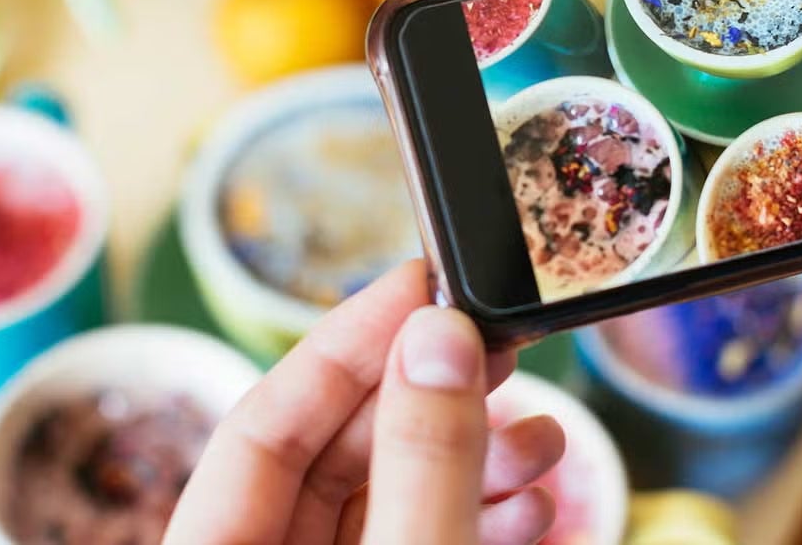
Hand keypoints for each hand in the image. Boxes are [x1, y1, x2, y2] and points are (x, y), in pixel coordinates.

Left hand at [164, 260, 564, 544]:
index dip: (344, 345)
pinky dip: (475, 519)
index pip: (260, 425)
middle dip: (428, 399)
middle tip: (498, 345)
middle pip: (332, 456)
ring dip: (471, 463)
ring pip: (386, 500)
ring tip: (541, 442)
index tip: (420, 283)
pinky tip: (529, 504)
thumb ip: (422, 467)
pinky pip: (418, 541)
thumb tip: (436, 339)